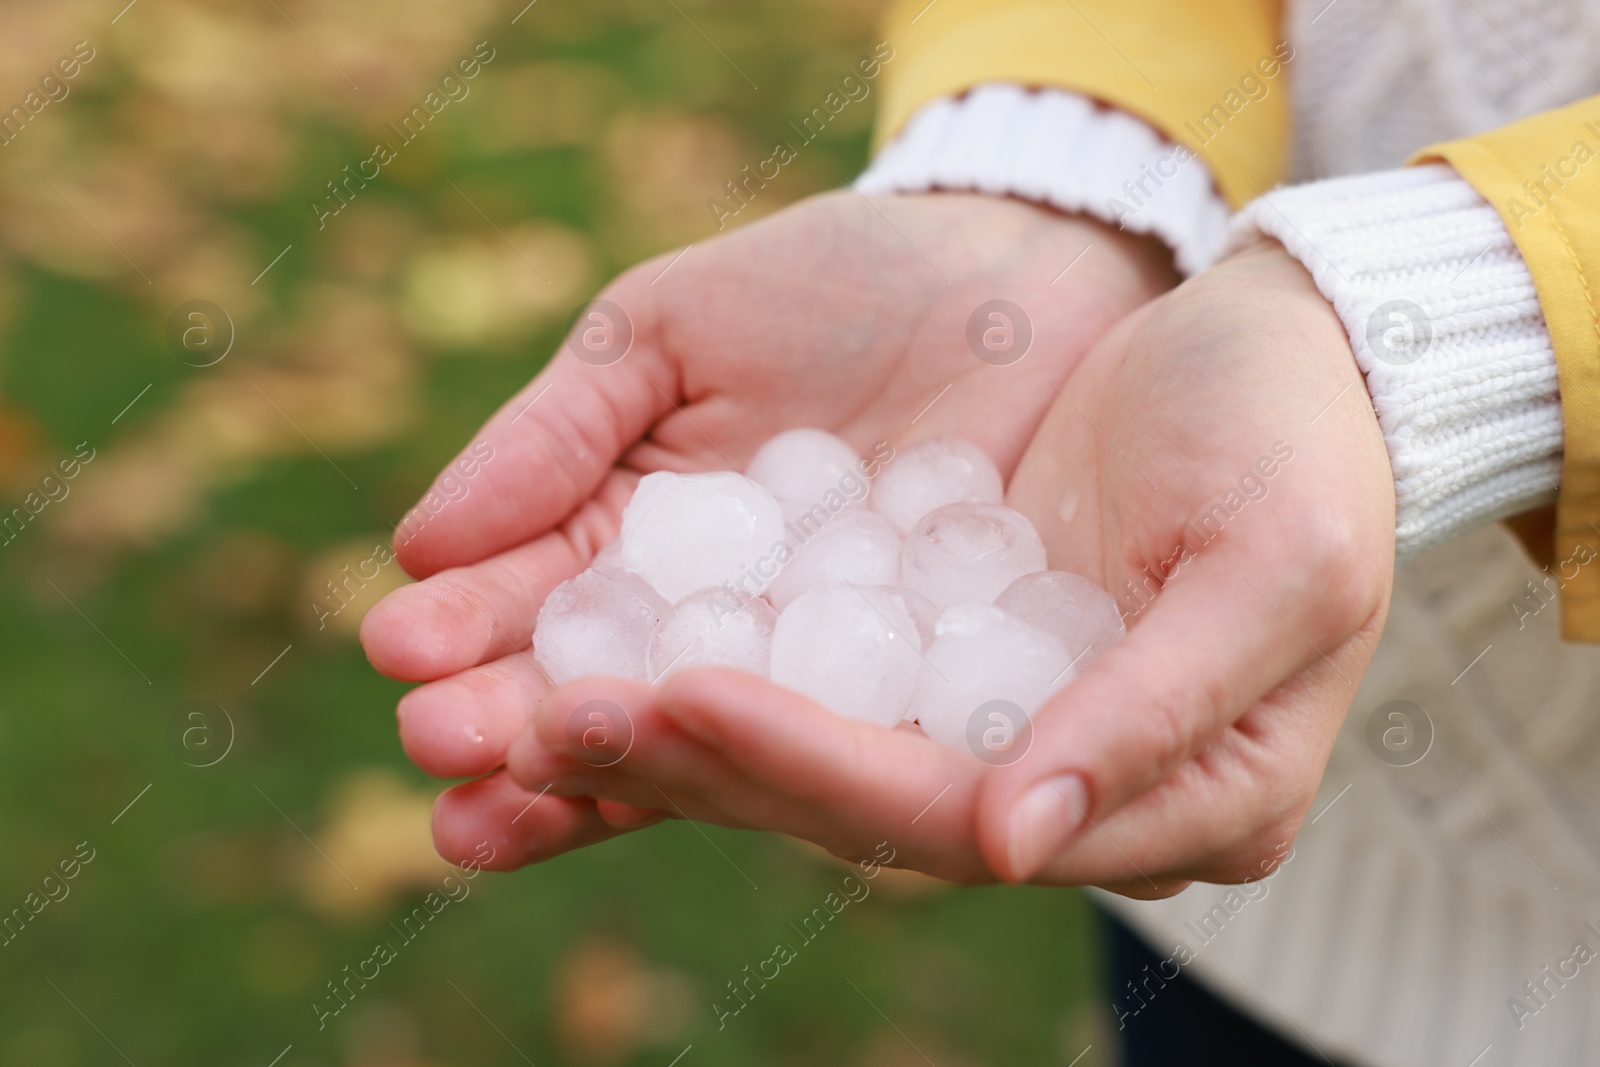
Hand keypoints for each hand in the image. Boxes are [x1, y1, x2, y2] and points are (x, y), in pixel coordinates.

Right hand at [358, 190, 1177, 868]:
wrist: (1019, 275)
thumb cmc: (834, 284)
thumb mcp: (671, 329)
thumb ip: (559, 430)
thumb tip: (421, 543)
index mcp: (631, 528)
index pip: (533, 589)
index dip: (466, 621)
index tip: (396, 649)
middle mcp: (704, 618)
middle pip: (594, 684)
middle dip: (509, 719)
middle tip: (435, 745)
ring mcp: (800, 665)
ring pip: (687, 738)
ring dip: (596, 774)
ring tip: (489, 822)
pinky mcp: (901, 691)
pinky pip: (826, 742)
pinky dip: (758, 774)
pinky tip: (687, 796)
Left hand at [503, 240, 1394, 894]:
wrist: (1269, 352)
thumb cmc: (1298, 446)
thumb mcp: (1274, 565)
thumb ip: (1156, 712)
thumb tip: (1017, 844)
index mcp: (1168, 799)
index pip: (955, 812)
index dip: (812, 766)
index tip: (674, 701)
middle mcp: (1053, 790)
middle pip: (847, 801)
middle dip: (684, 764)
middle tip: (519, 724)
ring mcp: (982, 728)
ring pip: (795, 755)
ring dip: (647, 736)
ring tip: (499, 712)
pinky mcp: (925, 661)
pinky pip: (791, 681)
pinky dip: (683, 675)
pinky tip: (572, 665)